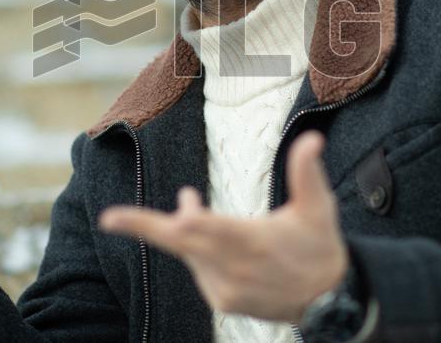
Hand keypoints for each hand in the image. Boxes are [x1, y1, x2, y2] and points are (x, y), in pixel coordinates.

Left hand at [99, 131, 347, 322]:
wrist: (330, 300)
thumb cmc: (320, 246)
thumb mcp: (318, 207)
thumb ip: (307, 172)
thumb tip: (312, 139)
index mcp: (252, 240)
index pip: (201, 229)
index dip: (166, 222)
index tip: (124, 216)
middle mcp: (233, 267)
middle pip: (179, 243)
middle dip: (145, 226)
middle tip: (110, 219)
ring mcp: (225, 288)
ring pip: (188, 252)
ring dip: (185, 226)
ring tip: (189, 202)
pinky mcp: (223, 301)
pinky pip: (198, 268)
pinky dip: (196, 248)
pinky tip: (211, 237)